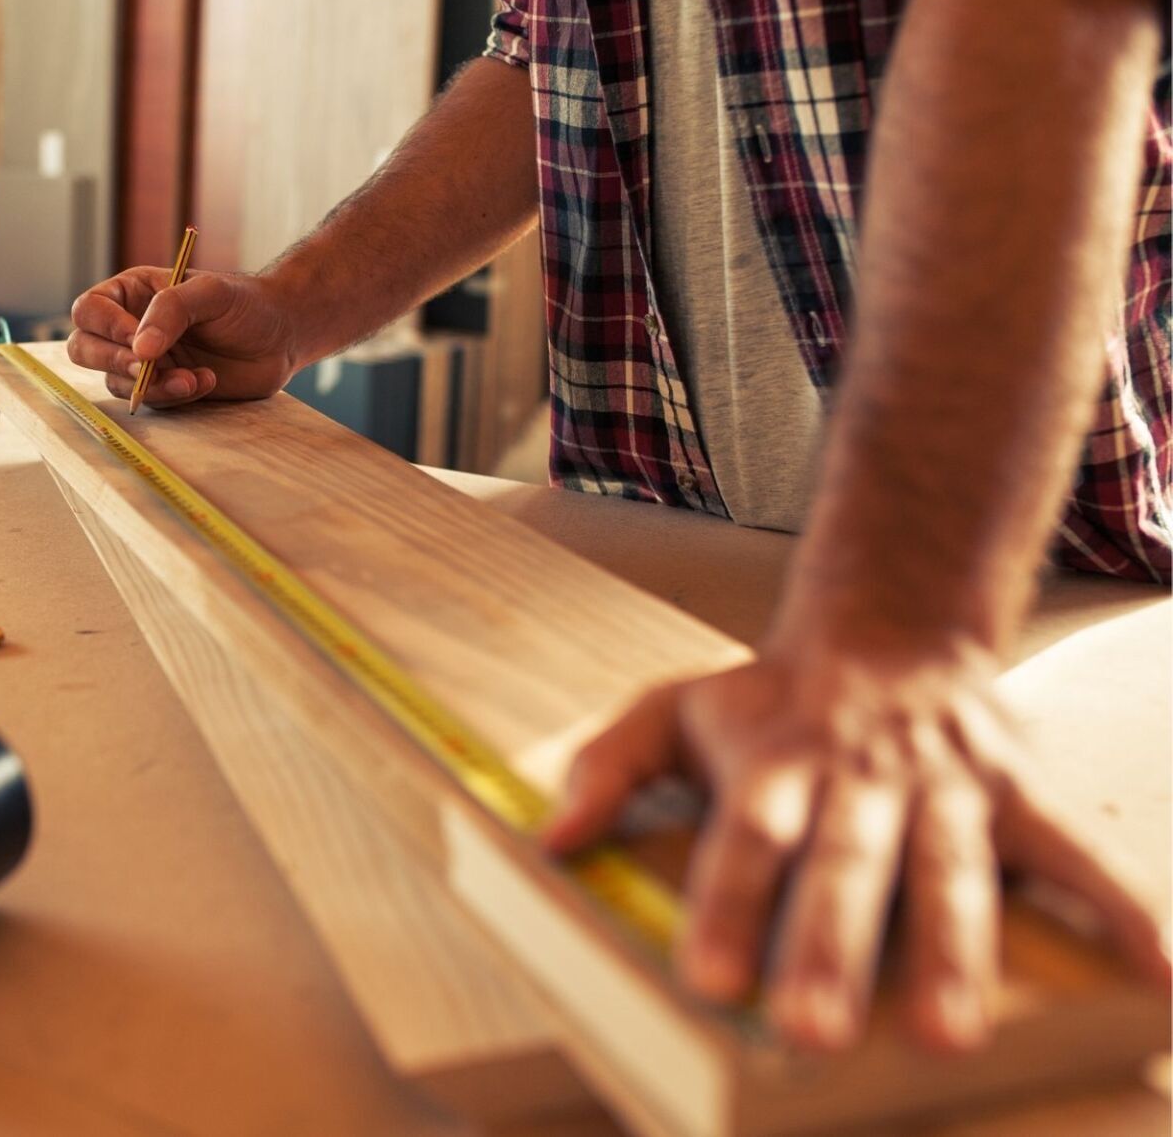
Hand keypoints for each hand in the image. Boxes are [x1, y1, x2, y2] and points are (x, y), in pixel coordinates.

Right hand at [67, 267, 303, 408]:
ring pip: (115, 381)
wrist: (281, 337)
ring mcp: (144, 360)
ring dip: (150, 385)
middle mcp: (129, 326)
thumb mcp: (210, 293)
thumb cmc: (246, 304)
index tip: (138, 341)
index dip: (106, 328)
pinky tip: (205, 382)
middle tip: (148, 369)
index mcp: (132, 293)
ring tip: (192, 378)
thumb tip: (140, 349)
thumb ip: (171, 311)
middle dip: (114, 362)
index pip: (90, 310)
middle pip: (85, 348)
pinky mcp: (162, 387)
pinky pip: (147, 400)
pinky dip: (172, 396)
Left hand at [543, 638, 1171, 1052]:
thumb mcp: (672, 709)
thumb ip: (609, 767)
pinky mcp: (1019, 797)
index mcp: (778, 763)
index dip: (728, 902)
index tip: (706, 975)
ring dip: (952, 952)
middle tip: (811, 1031)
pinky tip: (1156, 977)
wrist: (890, 626)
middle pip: (846, 865)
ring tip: (947, 1035)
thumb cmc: (769, 698)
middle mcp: (863, 779)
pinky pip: (1075, 856)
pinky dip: (1122, 910)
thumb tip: (549, 837)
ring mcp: (948, 790)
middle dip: (830, 946)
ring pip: (951, 871)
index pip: (748, 836)